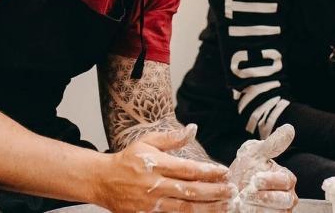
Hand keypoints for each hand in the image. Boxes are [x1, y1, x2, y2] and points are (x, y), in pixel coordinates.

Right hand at [95, 124, 232, 212]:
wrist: (102, 181)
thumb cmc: (127, 160)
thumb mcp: (147, 142)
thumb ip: (171, 138)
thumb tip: (193, 129)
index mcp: (155, 164)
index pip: (187, 169)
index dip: (208, 171)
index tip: (224, 172)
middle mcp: (154, 185)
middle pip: (190, 191)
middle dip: (214, 192)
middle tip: (231, 190)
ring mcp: (151, 204)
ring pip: (185, 209)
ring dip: (208, 208)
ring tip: (225, 205)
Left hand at [226, 124, 297, 212]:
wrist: (230, 190)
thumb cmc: (245, 171)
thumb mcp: (255, 155)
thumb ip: (272, 144)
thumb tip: (289, 128)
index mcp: (287, 179)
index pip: (285, 181)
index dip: (270, 180)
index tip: (255, 178)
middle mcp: (288, 197)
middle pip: (284, 201)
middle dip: (263, 197)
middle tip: (246, 193)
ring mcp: (280, 212)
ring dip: (257, 209)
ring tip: (241, 202)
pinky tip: (241, 210)